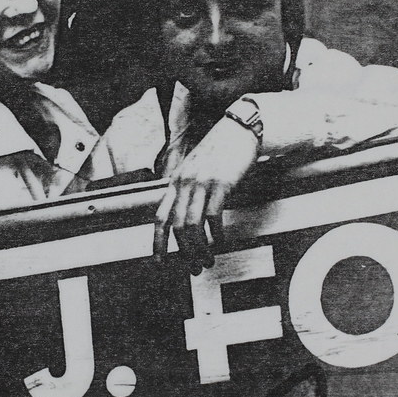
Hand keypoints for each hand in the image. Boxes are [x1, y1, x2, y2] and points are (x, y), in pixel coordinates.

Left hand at [154, 116, 259, 274]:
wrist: (239, 129)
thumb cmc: (220, 150)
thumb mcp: (195, 168)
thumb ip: (187, 189)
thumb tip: (184, 216)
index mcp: (176, 181)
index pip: (160, 216)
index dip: (158, 242)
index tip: (159, 261)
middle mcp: (184, 182)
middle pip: (176, 226)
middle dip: (184, 252)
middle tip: (194, 268)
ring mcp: (202, 182)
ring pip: (192, 225)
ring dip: (200, 248)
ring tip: (208, 260)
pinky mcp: (221, 183)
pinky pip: (213, 216)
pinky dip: (216, 234)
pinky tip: (220, 242)